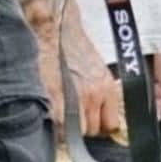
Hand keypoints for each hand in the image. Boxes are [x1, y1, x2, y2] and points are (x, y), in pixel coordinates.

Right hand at [63, 6, 122, 136]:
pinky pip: (59, 126)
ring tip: (60, 118)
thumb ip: (98, 93)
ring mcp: (76, 97)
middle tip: (72, 121)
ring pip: (76, 132)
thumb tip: (96, 115)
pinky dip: (54, 127)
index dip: (99, 128)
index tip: (90, 126)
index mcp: (108, 89)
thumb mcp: (96, 70)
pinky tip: (50, 118)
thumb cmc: (72, 47)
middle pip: (93, 131)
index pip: (110, 126)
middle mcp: (96, 95)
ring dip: (67, 130)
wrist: (54, 29)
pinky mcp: (55, 97)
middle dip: (82, 130)